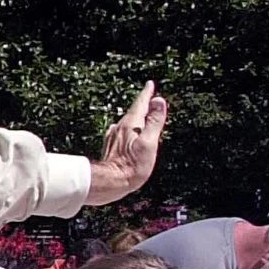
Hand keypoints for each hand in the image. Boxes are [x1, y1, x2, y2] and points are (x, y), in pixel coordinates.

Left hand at [84, 81, 168, 205]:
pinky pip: (122, 133)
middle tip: (148, 96)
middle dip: (141, 104)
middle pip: (133, 112)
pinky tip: (125, 133)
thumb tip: (159, 100)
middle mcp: (119, 129)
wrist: (109, 184)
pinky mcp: (110, 148)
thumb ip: (154, 122)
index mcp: (130, 125)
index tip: (150, 84)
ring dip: (135, 117)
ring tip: (140, 114)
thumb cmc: (131, 167)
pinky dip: (128, 129)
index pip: (140, 104)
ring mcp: (113, 138)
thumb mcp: (148, 143)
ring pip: (126, 123)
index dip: (146, 94)